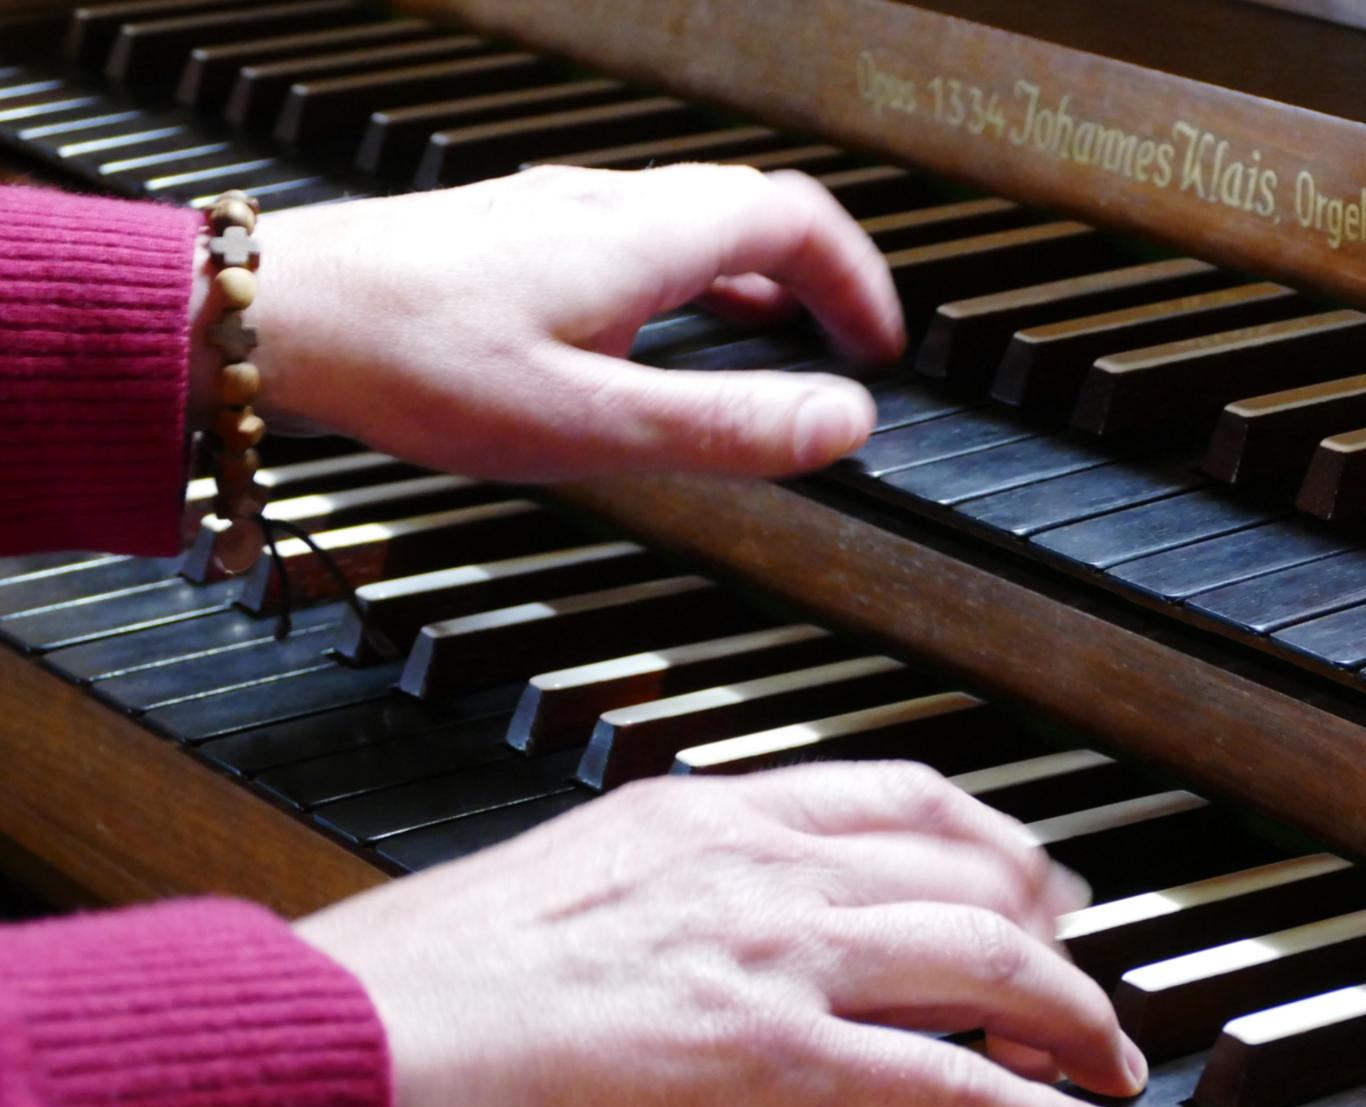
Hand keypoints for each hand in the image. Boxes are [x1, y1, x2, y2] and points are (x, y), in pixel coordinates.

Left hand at [196, 164, 903, 479]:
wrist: (269, 317)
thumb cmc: (409, 361)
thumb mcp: (589, 419)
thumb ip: (725, 426)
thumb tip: (841, 424)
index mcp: (645, 238)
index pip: (797, 224)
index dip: (857, 281)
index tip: (880, 345)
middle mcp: (604, 207)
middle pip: (750, 212)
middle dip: (815, 276)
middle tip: (842, 341)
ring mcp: (552, 215)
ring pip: (687, 221)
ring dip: (749, 277)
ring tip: (770, 338)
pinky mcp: (508, 238)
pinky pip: (630, 240)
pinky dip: (681, 282)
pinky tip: (649, 335)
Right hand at [296, 763, 1146, 1106]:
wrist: (366, 1037)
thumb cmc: (430, 983)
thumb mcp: (571, 890)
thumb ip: (674, 899)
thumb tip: (725, 944)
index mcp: (704, 813)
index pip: (890, 796)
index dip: (982, 836)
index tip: (1021, 870)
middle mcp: (759, 864)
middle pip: (962, 866)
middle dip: (1049, 915)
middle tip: (1085, 963)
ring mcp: (775, 955)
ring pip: (983, 960)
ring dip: (1068, 1011)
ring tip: (1108, 1056)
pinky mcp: (774, 1061)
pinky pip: (953, 1091)